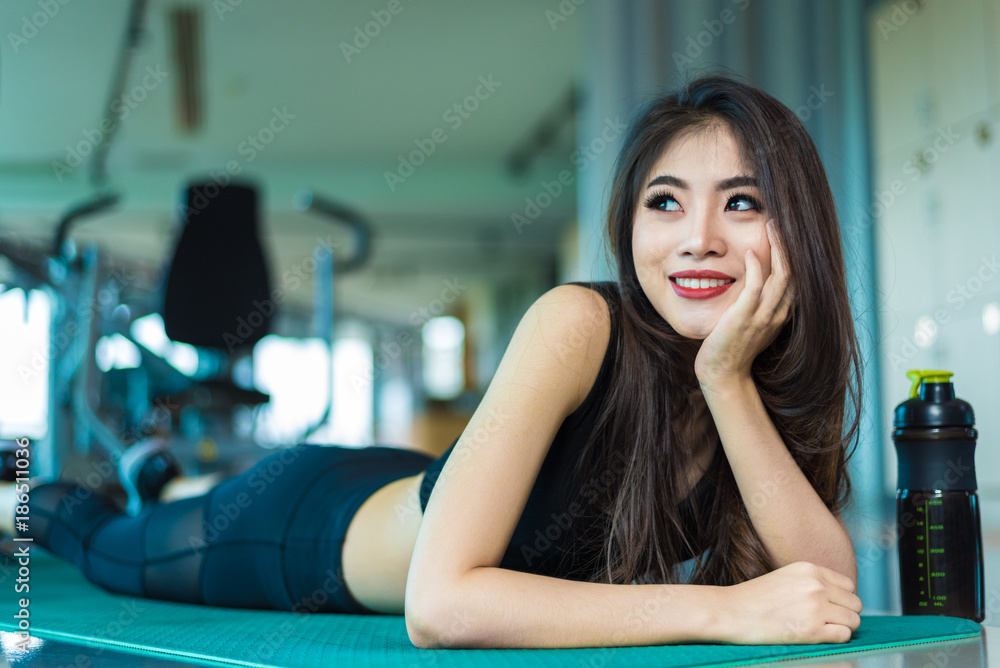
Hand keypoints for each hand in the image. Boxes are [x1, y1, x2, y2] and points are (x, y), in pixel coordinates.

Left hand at [694, 219, 794, 390]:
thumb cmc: (732, 346)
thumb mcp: (753, 322)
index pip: (798, 279)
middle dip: (790, 246)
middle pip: (795, 273)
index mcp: (781, 314)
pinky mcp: (743, 319)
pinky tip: (753, 252)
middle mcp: (777, 314)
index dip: (796, 255)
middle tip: (782, 222)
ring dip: (778, 249)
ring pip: (781, 277)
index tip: (789, 234)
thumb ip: (758, 302)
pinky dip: (756, 268)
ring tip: (772, 226)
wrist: (722, 373)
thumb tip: (757, 280)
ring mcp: (762, 317)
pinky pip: (756, 289)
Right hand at [719, 561, 862, 644]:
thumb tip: (836, 597)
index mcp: (810, 569)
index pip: (848, 585)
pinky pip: (844, 635)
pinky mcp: (813, 630)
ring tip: (821, 629)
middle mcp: (816, 585)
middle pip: (855, 603)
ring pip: (854, 620)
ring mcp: (816, 607)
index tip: (829, 607)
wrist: (731, 611)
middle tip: (826, 621)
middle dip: (845, 614)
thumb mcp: (786, 577)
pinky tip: (818, 636)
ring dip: (842, 627)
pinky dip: (836, 638)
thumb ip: (811, 582)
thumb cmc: (754, 598)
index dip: (841, 599)